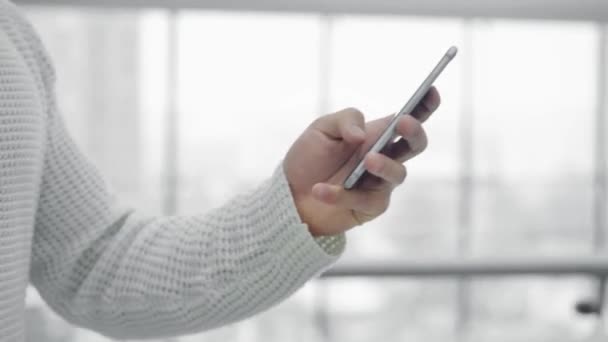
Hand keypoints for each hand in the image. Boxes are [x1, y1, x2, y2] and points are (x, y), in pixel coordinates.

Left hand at [284, 87, 440, 235]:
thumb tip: (362, 135)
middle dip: (414, 132)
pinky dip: (340, 195)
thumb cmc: (310, 158)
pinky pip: (364, 200)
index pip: (409, 118)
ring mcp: (380, 183)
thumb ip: (345, 121)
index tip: (431, 91)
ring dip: (384, 165)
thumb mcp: (321, 129)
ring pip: (398, 174)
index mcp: (377, 134)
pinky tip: (319, 189)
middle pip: (415, 145)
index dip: (425, 105)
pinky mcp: (370, 207)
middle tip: (402, 124)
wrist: (290, 194)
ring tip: (367, 160)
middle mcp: (384, 157)